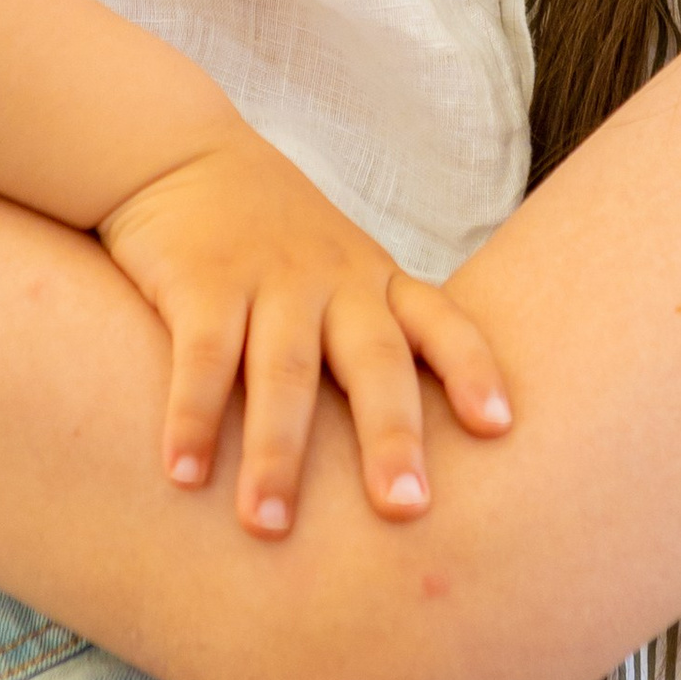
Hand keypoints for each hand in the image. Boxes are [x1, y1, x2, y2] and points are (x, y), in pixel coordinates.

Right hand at [98, 125, 510, 535]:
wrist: (181, 153)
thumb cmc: (274, 238)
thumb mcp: (340, 271)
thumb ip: (371, 339)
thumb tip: (414, 455)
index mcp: (376, 282)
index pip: (441, 323)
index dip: (472, 370)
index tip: (500, 427)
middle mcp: (334, 280)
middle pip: (373, 360)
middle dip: (391, 435)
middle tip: (405, 509)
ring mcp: (269, 277)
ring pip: (284, 370)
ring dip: (277, 453)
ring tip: (268, 526)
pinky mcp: (201, 279)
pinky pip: (202, 356)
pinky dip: (191, 417)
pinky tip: (183, 476)